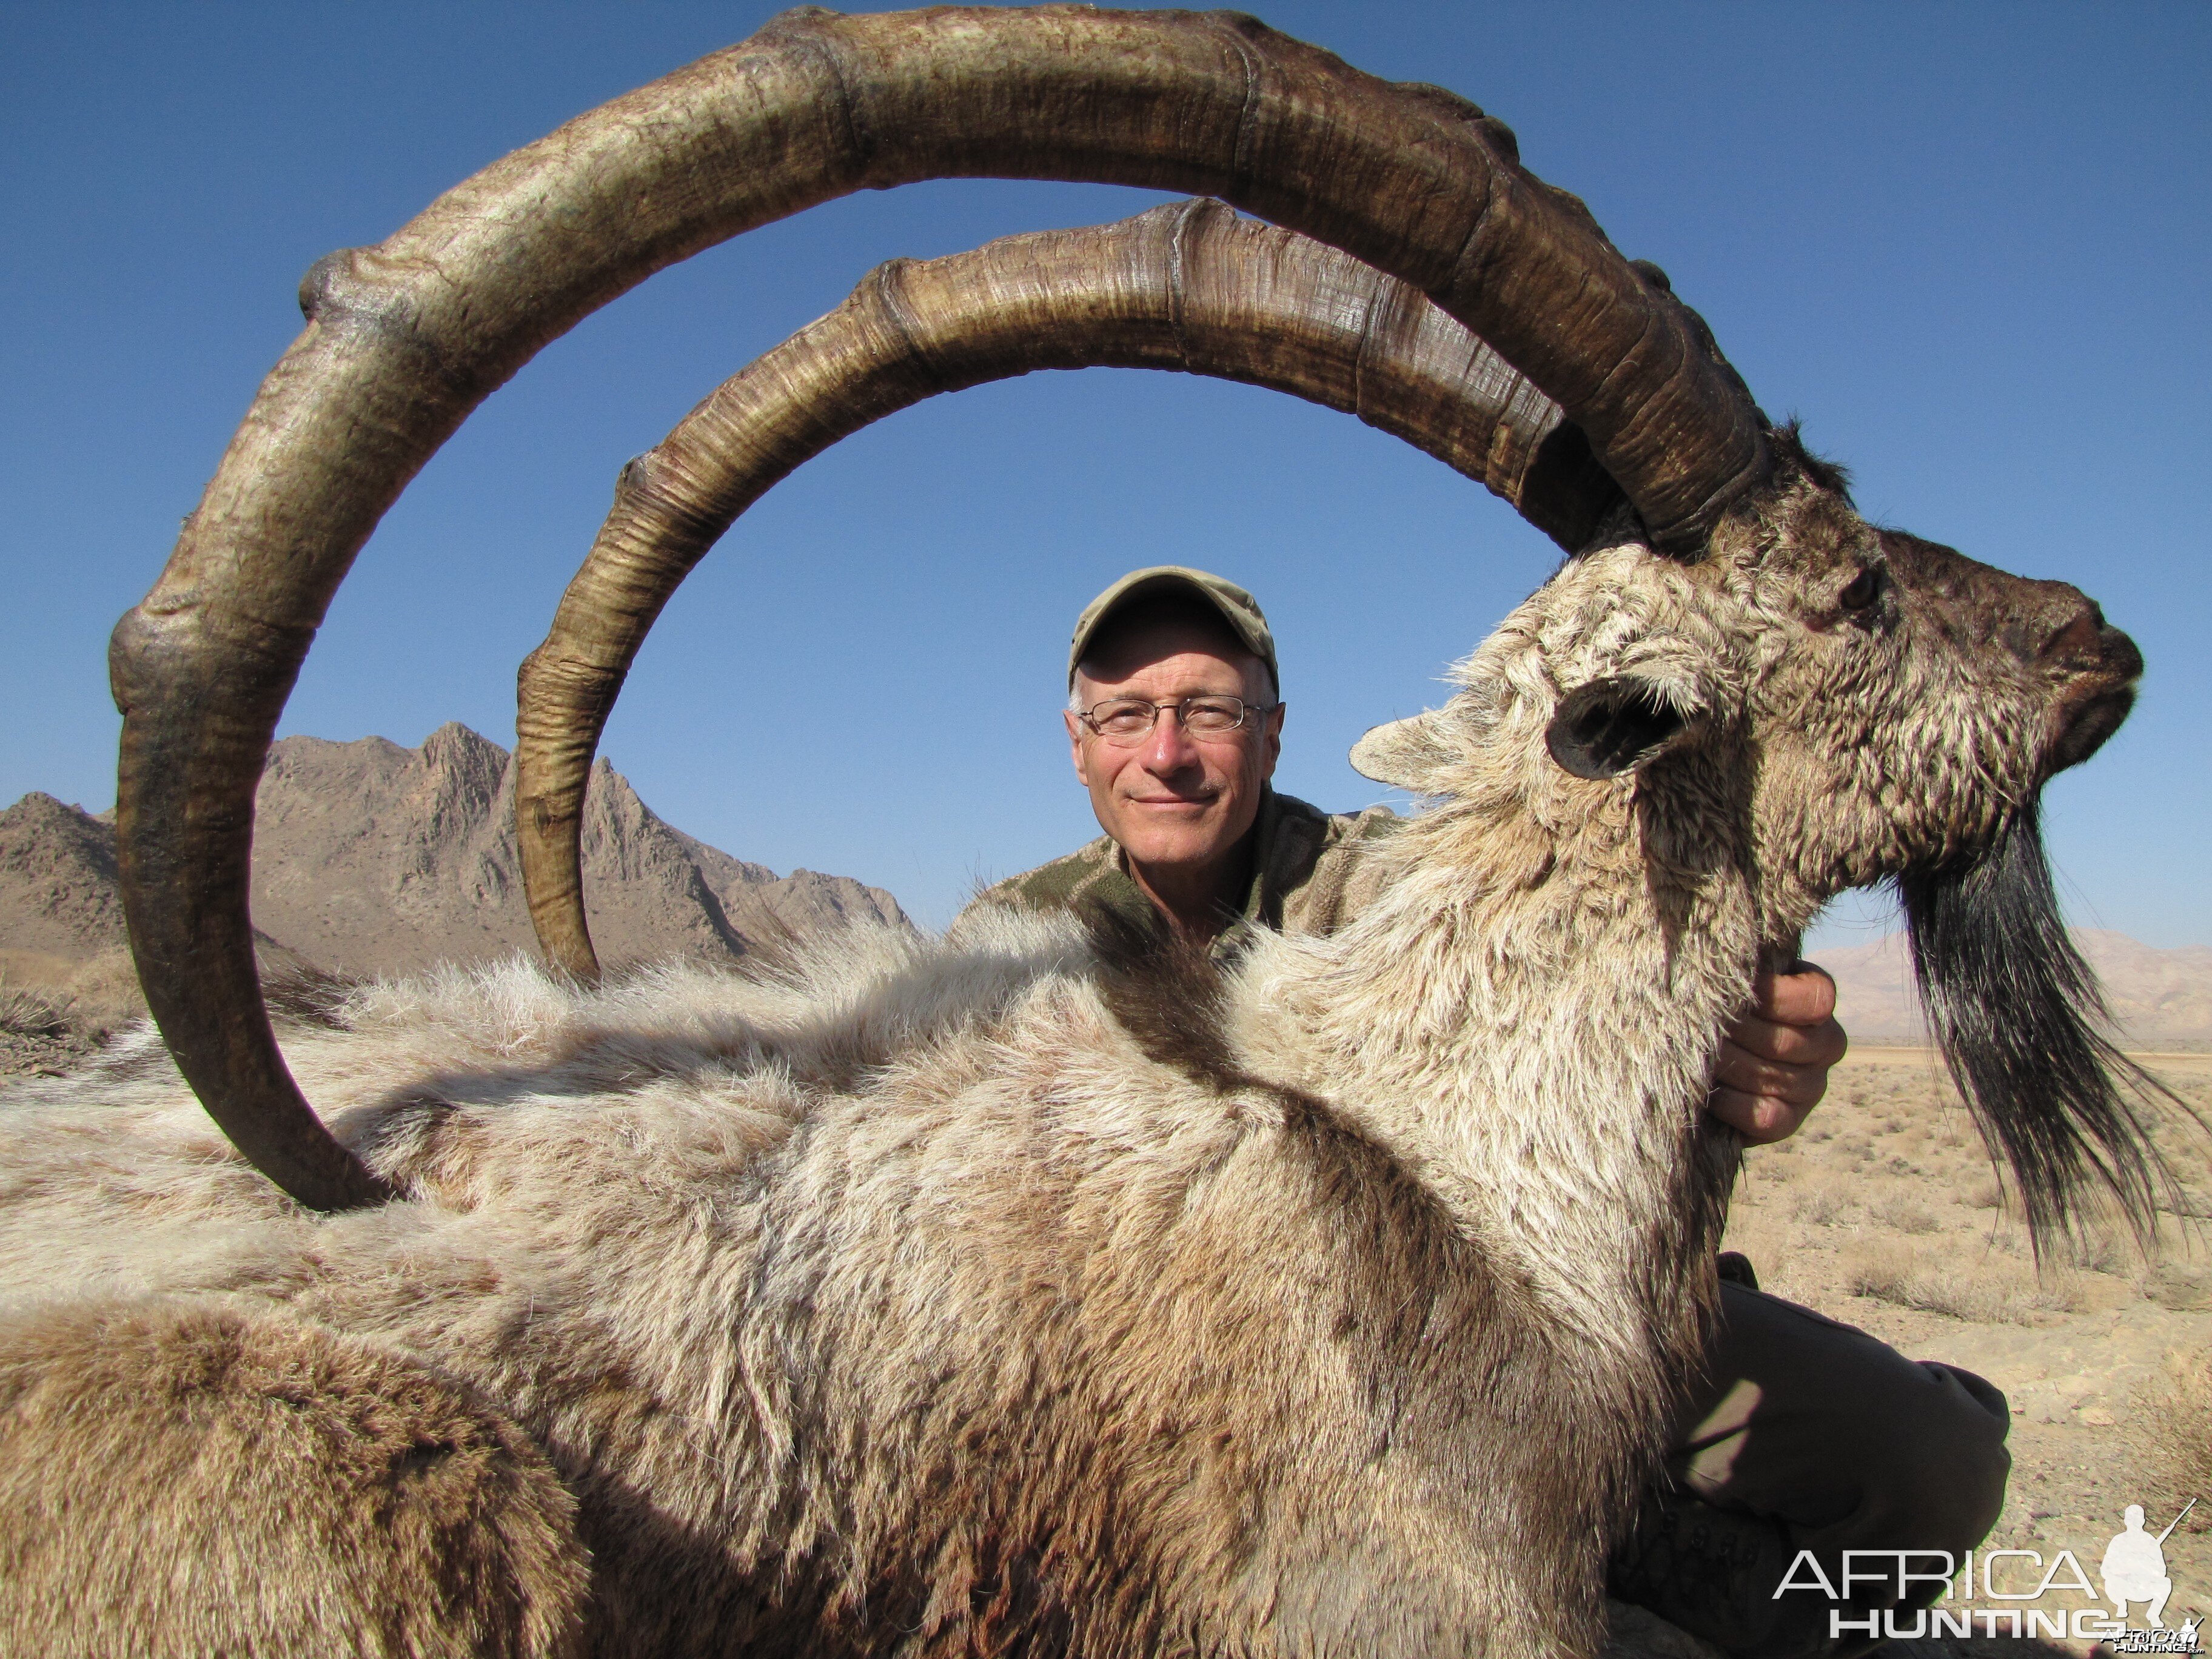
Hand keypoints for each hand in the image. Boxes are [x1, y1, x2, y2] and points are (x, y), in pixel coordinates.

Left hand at [1707, 960, 1846, 1143]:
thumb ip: (1736, 967)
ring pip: (1769, 1078)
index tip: (1726, 992)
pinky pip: (1766, 1116)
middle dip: (1730, 1035)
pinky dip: (1731, 1104)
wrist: (1706, 1052)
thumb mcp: (1731, 976)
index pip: (1815, 999)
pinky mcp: (1791, 1121)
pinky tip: (1706, 1091)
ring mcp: (1813, 1086)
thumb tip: (1716, 960)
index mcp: (1817, 998)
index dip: (1770, 998)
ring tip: (1689, 1055)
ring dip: (1724, 1067)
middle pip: (1782, 1043)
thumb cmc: (1714, 999)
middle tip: (1690, 1027)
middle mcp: (1827, 1043)